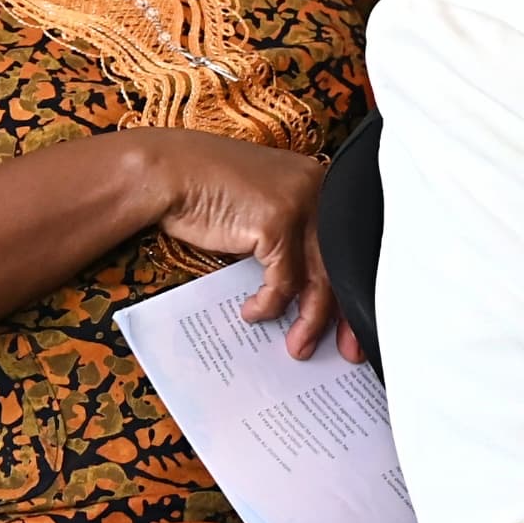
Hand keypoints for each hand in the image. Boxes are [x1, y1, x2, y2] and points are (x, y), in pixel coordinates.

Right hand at [131, 131, 340, 359]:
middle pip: (343, 264)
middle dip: (345, 314)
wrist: (171, 172)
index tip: (353, 325)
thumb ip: (292, 237)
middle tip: (347, 350)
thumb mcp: (263, 210)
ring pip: (319, 278)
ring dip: (309, 320)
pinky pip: (283, 281)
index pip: (347, 246)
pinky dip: (269, 304)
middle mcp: (318, 191)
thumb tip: (307, 289)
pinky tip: (254, 312)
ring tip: (298, 347)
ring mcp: (300, 205)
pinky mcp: (276, 223)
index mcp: (320, 185)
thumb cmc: (209, 192)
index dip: (353, 289)